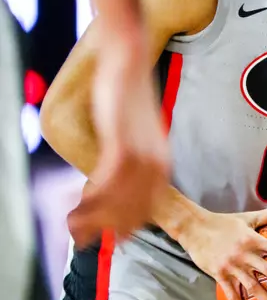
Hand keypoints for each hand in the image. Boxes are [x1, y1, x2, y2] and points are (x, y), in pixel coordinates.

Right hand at [68, 32, 169, 244]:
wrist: (129, 60)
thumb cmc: (128, 95)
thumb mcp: (133, 135)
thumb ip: (127, 159)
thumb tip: (109, 182)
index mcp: (162, 164)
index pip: (147, 210)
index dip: (124, 228)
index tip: (106, 239)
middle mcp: (157, 165)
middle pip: (132, 213)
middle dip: (104, 229)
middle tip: (80, 238)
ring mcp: (142, 156)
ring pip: (117, 203)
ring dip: (92, 218)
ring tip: (72, 225)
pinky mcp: (123, 144)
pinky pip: (107, 184)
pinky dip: (90, 198)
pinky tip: (75, 203)